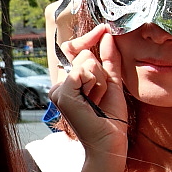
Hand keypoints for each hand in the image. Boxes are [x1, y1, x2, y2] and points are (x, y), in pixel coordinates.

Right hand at [52, 24, 128, 161]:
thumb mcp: (113, 83)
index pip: (73, 48)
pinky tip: (93, 102)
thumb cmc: (111, 119)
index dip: (88, 37)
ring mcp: (58, 90)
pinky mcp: (62, 94)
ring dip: (101, 81)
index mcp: (69, 81)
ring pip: (86, 62)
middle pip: (85, 54)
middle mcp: (59, 84)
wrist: (110, 143)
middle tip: (100, 96)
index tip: (104, 28)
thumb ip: (109, 59)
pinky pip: (83, 71)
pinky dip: (96, 84)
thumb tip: (107, 35)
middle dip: (102, 72)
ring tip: (98, 101)